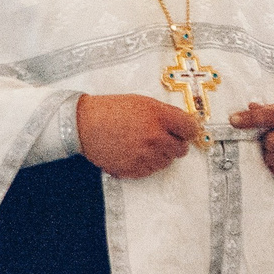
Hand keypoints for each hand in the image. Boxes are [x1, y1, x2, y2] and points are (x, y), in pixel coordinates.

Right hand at [76, 94, 198, 178]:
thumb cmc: (111, 110)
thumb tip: (187, 125)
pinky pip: (151, 170)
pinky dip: (147, 163)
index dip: (188, 130)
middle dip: (174, 143)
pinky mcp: (134, 169)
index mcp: (159, 117)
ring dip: (160, 155)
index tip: (184, 131)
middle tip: (159, 138)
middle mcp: (155, 137)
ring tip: (143, 145)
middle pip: (181, 149)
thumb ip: (166, 113)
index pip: (190, 129)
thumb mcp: (142, 102)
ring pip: (167, 161)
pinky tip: (135, 153)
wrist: (84, 125)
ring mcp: (144, 155)